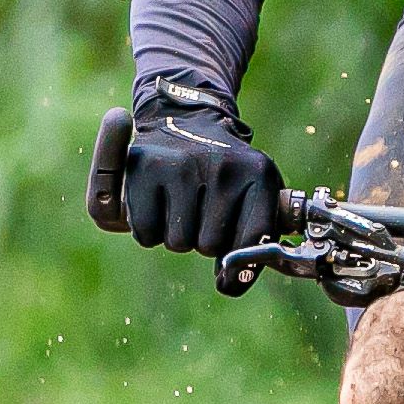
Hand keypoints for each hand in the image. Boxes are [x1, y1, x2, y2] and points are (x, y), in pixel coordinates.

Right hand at [114, 81, 285, 257]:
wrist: (185, 120)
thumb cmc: (223, 174)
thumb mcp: (253, 194)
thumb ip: (254, 242)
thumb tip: (230, 283)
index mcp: (259, 173)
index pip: (254, 241)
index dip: (241, 261)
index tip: (232, 262)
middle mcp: (223, 165)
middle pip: (210, 246)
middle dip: (204, 240)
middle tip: (202, 213)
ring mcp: (182, 164)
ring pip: (178, 243)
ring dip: (177, 235)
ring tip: (180, 204)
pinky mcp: (144, 167)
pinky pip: (147, 233)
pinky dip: (150, 230)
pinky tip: (158, 203)